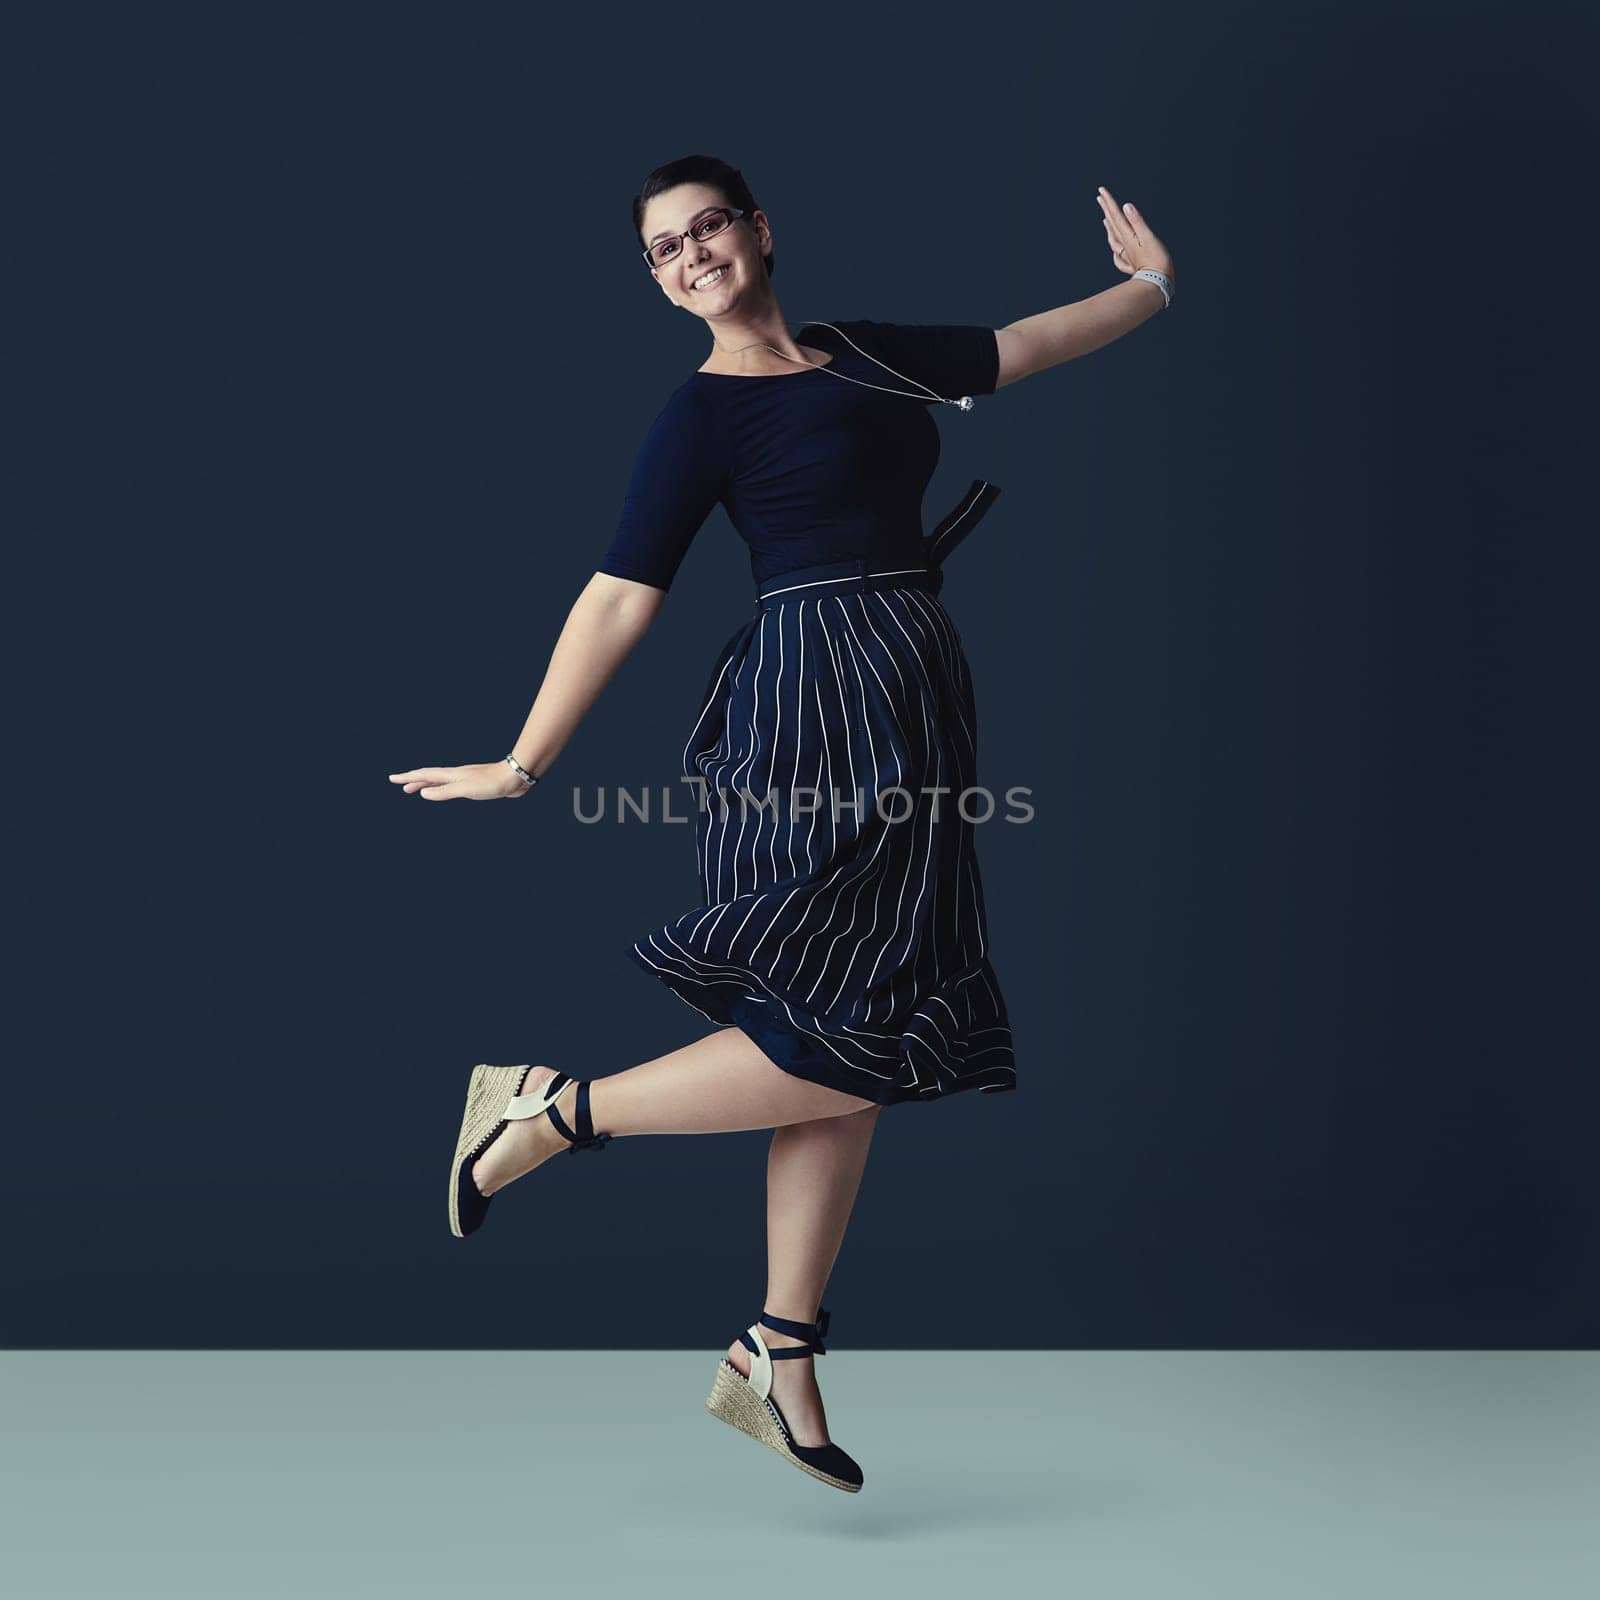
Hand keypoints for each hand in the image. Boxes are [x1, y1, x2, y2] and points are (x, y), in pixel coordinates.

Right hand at [387, 761, 530, 800]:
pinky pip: (451, 787)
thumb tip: (423, 793)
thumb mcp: (465, 789)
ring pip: (440, 781)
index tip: (392, 779)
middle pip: (430, 777)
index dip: (407, 777)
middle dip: (414, 781)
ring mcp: (465, 779)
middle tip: (400, 785)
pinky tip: (445, 792)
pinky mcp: (475, 785)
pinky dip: (442, 789)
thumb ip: (445, 791)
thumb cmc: (491, 783)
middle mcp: (456, 775)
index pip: (424, 775)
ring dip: (427, 784)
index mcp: (451, 775)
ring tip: (417, 791)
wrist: (514, 777)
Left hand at [1096, 186, 1174, 284]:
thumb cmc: (1156, 261)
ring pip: (1114, 238)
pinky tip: (1115, 247)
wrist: (1158, 284)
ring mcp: (1128, 254)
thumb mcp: (1148, 237)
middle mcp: (1125, 245)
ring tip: (1105, 219)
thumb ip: (1137, 221)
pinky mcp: (1133, 263)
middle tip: (1100, 198)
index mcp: (1128, 237)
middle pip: (1112, 224)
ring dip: (1109, 226)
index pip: (1116, 215)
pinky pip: (1119, 253)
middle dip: (1106, 209)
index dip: (1109, 202)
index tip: (1101, 191)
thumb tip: (1126, 206)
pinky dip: (1115, 246)